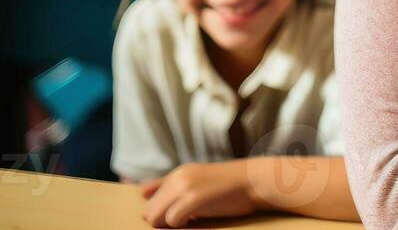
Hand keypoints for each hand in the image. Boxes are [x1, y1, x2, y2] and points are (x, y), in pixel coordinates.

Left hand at [140, 161, 254, 227]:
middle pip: (148, 211)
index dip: (158, 210)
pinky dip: (182, 225)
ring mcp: (184, 187)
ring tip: (190, 220)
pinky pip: (172, 221)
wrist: (255, 181)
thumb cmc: (230, 186)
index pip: (148, 194)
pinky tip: (197, 219)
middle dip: (161, 221)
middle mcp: (178, 177)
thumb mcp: (199, 180)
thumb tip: (143, 193)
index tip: (170, 215)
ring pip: (155, 217)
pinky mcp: (192, 198)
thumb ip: (172, 185)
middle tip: (184, 220)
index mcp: (179, 173)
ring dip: (169, 224)